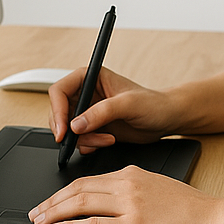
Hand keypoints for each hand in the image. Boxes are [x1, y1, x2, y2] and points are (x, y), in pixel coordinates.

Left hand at [28, 166, 223, 223]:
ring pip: (81, 203)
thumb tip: (110, 200)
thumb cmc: (192, 209)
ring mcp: (130, 205)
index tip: (50, 201)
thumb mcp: (158, 187)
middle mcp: (128, 184)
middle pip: (79, 188)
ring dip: (55, 212)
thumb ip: (133, 189)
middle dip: (52, 201)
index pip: (88, 180)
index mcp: (132, 173)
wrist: (215, 219)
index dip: (64, 191)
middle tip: (35, 212)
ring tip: (39, 221)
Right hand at [48, 67, 177, 153]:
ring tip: (105, 139)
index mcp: (91, 77)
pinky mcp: (94, 128)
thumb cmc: (153, 103)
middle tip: (78, 141)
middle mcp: (87, 94)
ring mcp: (89, 112)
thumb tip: (76, 125)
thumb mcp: (128, 104)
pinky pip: (78, 140)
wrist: (166, 119)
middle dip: (68, 129)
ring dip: (83, 139)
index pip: (59, 90)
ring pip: (68, 129)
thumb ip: (101, 112)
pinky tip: (108, 141)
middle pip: (59, 112)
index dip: (57, 110)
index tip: (63, 130)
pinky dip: (89, 145)